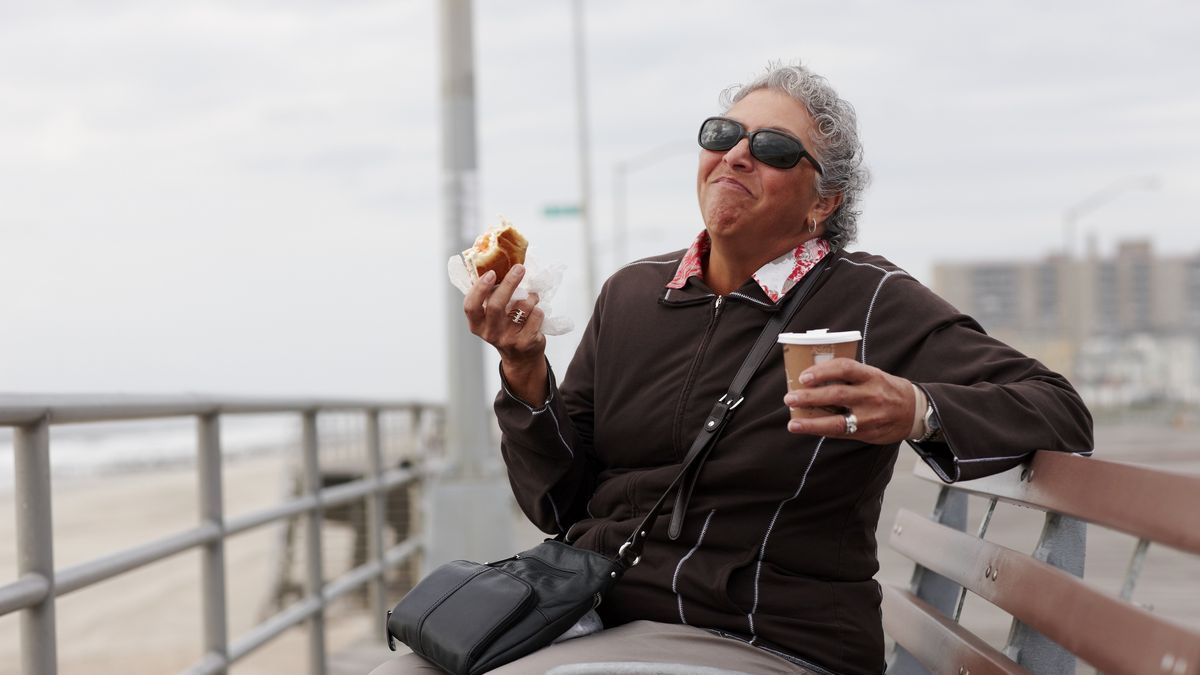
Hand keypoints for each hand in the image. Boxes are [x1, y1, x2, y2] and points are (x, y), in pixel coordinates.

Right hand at [463, 264, 547, 401]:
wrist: (521, 358)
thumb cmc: (505, 328)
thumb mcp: (491, 317)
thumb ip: (489, 297)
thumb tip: (497, 264)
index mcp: (477, 325)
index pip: (471, 306)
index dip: (480, 289)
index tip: (491, 273)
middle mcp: (490, 333)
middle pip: (497, 305)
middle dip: (510, 283)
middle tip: (519, 268)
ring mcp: (508, 339)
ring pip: (523, 306)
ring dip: (530, 296)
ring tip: (531, 297)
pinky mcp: (526, 342)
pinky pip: (536, 315)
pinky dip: (539, 309)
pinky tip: (535, 314)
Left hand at [783, 358, 915, 444]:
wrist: (914, 410)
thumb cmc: (886, 389)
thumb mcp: (873, 375)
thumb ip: (849, 376)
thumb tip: (813, 377)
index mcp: (871, 375)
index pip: (844, 368)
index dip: (822, 372)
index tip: (804, 377)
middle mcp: (871, 395)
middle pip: (836, 395)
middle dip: (809, 397)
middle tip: (790, 398)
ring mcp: (870, 416)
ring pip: (837, 420)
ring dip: (811, 422)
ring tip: (793, 422)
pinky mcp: (867, 432)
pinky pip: (841, 433)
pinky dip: (822, 431)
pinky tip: (807, 429)